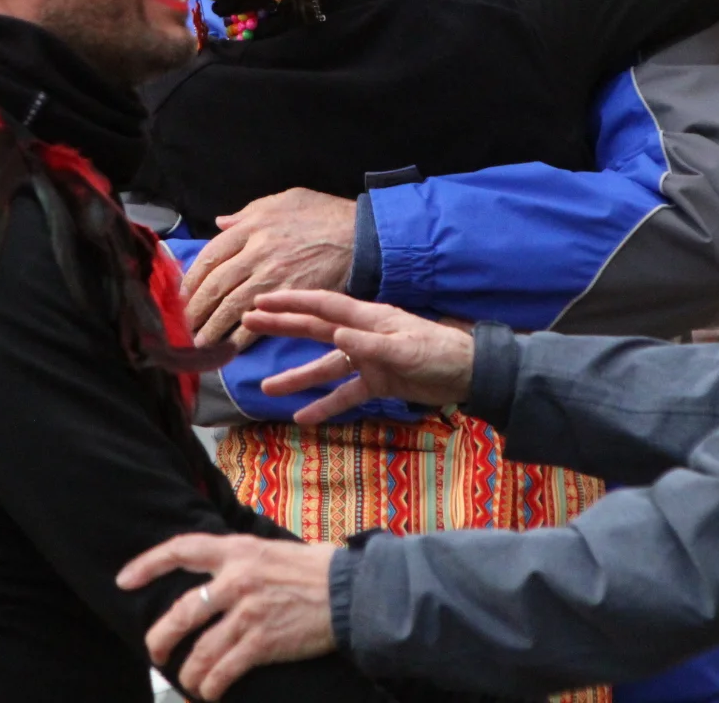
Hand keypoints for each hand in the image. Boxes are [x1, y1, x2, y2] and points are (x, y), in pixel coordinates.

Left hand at [116, 534, 336, 698]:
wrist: (349, 592)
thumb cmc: (312, 571)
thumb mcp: (269, 551)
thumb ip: (237, 561)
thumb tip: (209, 577)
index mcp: (237, 550)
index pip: (181, 549)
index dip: (148, 564)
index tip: (124, 580)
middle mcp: (237, 579)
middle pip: (182, 612)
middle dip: (161, 639)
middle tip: (155, 653)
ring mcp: (248, 612)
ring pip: (200, 651)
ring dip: (190, 674)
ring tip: (189, 683)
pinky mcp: (262, 641)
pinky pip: (224, 671)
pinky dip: (212, 686)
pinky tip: (210, 693)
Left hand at [182, 189, 355, 347]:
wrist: (363, 234)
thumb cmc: (324, 214)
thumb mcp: (285, 199)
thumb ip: (248, 212)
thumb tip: (220, 223)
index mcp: (252, 226)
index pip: (210, 256)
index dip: (191, 279)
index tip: (182, 295)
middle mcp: (257, 251)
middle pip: (215, 285)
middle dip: (194, 309)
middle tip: (182, 325)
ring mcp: (274, 276)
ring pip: (231, 306)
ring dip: (210, 328)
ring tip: (198, 343)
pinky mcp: (292, 298)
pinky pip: (260, 321)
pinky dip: (239, 338)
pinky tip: (228, 349)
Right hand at [244, 290, 473, 423]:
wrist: (469, 375)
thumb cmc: (439, 352)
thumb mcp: (404, 347)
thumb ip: (369, 342)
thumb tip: (335, 333)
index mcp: (368, 317)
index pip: (322, 306)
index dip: (291, 302)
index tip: (262, 300)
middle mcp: (362, 335)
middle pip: (315, 330)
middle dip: (283, 327)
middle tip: (249, 323)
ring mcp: (368, 360)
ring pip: (325, 368)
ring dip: (297, 377)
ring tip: (267, 388)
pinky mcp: (377, 383)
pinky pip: (345, 395)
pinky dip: (326, 405)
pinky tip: (304, 418)